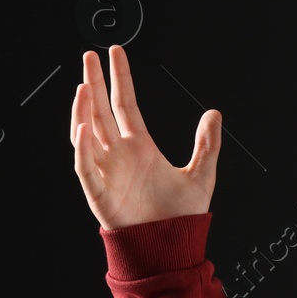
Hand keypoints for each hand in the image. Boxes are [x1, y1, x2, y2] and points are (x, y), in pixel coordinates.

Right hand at [70, 44, 221, 230]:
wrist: (171, 244)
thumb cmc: (182, 214)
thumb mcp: (202, 173)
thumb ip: (207, 143)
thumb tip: (214, 113)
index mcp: (141, 146)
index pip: (126, 104)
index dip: (120, 78)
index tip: (114, 53)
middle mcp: (119, 154)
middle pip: (101, 110)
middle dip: (94, 83)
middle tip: (89, 56)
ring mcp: (107, 170)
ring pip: (87, 133)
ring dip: (83, 109)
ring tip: (84, 85)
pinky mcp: (99, 191)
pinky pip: (86, 165)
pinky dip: (82, 147)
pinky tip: (83, 127)